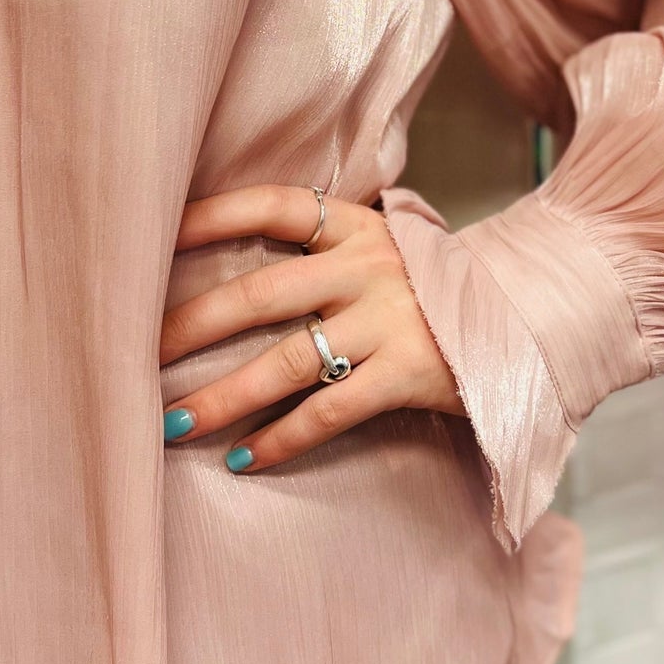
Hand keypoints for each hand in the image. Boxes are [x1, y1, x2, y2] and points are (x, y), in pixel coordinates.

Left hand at [160, 185, 464, 468]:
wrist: (530, 310)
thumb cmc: (431, 287)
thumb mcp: (382, 250)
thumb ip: (322, 252)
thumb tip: (228, 277)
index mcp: (354, 227)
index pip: (272, 204)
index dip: (212, 215)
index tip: (153, 234)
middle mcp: (366, 267)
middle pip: (261, 291)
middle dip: (191, 324)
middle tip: (133, 354)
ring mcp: (389, 321)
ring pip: (287, 359)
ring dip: (223, 395)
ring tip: (172, 424)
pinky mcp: (409, 373)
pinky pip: (331, 410)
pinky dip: (283, 437)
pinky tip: (244, 460)